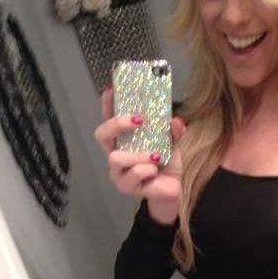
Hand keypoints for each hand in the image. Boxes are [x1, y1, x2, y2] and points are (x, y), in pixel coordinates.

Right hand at [94, 85, 185, 220]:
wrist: (172, 189)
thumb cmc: (165, 164)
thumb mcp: (172, 143)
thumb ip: (173, 131)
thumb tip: (176, 121)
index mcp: (123, 140)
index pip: (109, 118)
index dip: (107, 104)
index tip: (112, 89)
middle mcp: (116, 153)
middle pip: (102, 134)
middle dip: (117, 123)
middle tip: (138, 119)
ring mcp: (119, 172)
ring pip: (116, 158)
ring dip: (138, 154)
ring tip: (156, 156)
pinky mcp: (127, 187)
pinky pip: (133, 175)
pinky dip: (147, 169)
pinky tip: (155, 170)